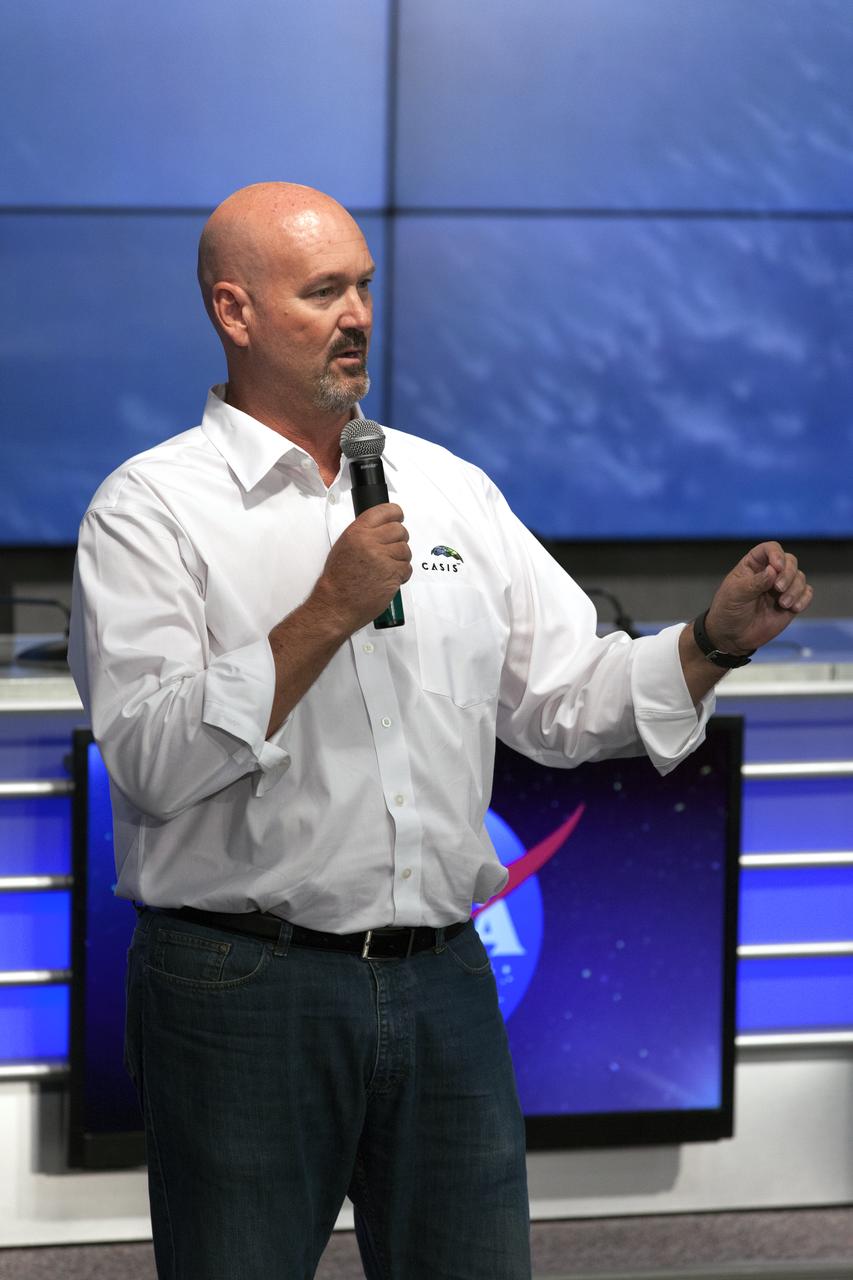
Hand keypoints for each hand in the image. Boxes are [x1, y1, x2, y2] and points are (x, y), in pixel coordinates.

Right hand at [314, 504, 411, 634]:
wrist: (337, 604)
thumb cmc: (338, 579)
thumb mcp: (344, 546)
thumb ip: (363, 533)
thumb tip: (382, 527)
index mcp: (357, 532)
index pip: (385, 511)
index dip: (396, 514)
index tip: (398, 517)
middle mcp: (370, 542)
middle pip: (400, 530)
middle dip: (399, 539)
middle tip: (392, 550)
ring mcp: (383, 558)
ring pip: (405, 550)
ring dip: (400, 559)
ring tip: (387, 568)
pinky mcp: (393, 574)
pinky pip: (407, 568)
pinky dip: (402, 574)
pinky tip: (389, 578)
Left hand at [704, 541, 812, 654]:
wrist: (732, 637)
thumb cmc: (728, 611)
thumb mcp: (736, 594)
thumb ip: (755, 582)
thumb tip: (773, 570)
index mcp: (753, 565)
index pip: (769, 549)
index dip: (776, 554)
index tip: (776, 567)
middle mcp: (769, 573)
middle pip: (790, 561)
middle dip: (788, 574)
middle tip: (778, 589)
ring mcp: (781, 588)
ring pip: (799, 577)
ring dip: (795, 589)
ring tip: (783, 604)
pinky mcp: (791, 602)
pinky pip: (806, 593)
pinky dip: (804, 598)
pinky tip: (794, 608)